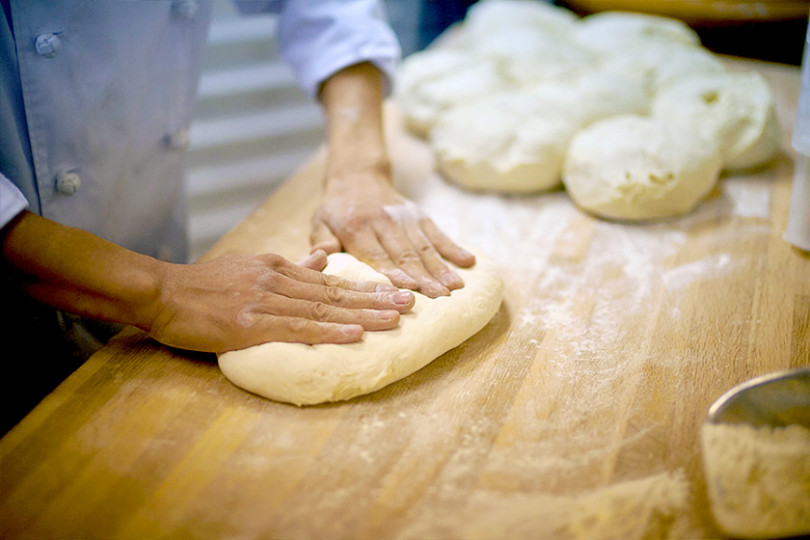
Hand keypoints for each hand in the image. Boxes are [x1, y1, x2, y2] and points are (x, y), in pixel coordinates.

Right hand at [147, 250, 414, 351]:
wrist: (163, 292)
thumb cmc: (206, 285)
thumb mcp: (251, 266)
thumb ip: (291, 266)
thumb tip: (324, 258)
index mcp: (279, 268)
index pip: (332, 280)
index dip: (367, 287)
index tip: (396, 291)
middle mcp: (278, 280)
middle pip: (336, 293)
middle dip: (376, 299)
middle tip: (411, 304)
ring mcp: (264, 301)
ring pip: (323, 308)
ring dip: (362, 315)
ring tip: (394, 320)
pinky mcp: (249, 323)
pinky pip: (296, 328)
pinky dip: (328, 331)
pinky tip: (353, 335)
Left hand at [311, 173, 475, 297]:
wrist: (358, 176)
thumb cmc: (337, 210)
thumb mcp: (320, 221)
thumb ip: (321, 240)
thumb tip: (325, 255)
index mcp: (357, 227)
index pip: (377, 254)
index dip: (394, 272)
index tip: (409, 289)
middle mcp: (385, 222)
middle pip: (406, 254)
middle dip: (424, 277)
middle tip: (440, 297)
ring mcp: (405, 218)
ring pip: (425, 247)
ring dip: (441, 268)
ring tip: (456, 287)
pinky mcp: (420, 216)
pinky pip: (438, 234)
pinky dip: (454, 248)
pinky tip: (468, 262)